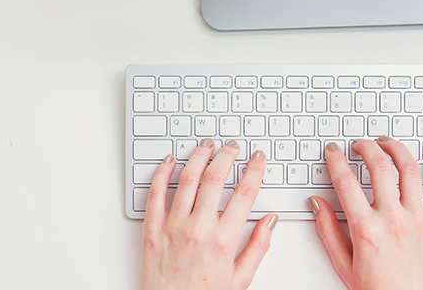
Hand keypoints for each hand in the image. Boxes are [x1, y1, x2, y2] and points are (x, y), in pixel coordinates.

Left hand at [140, 139, 278, 289]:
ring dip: (199, 156)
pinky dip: (162, 172)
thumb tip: (270, 221)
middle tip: (233, 147)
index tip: (258, 159)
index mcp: (223, 240)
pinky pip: (155, 192)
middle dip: (228, 155)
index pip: (245, 193)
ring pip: (187, 178)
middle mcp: (198, 228)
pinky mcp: (152, 228)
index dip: (255, 170)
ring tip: (207, 146)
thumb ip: (258, 246)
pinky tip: (170, 161)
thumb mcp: (240, 278)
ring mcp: (173, 226)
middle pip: (216, 177)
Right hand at [310, 137, 422, 289]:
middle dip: (366, 147)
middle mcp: (393, 220)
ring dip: (397, 149)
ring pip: (410, 169)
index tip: (333, 152)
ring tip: (387, 144)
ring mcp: (418, 219)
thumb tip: (317, 204)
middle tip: (359, 145)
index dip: (336, 160)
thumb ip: (328, 230)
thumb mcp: (344, 263)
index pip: (346, 182)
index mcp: (367, 229)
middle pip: (379, 167)